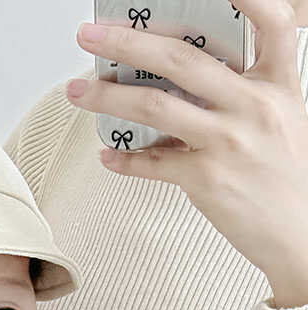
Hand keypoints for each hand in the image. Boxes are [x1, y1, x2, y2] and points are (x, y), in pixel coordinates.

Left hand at [65, 0, 307, 297]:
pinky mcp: (206, 179)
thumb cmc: (288, 178)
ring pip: (155, 107)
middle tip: (90, 34)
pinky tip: (107, 155)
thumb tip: (180, 91)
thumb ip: (240, 99)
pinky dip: (125, 160)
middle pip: (184, 59)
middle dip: (128, 42)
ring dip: (107, 97)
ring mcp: (229, 142)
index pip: (271, 22)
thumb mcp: (282, 122)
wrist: (302, 234)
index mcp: (279, 84)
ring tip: (77, 90)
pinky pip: (152, 163)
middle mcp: (254, 105)